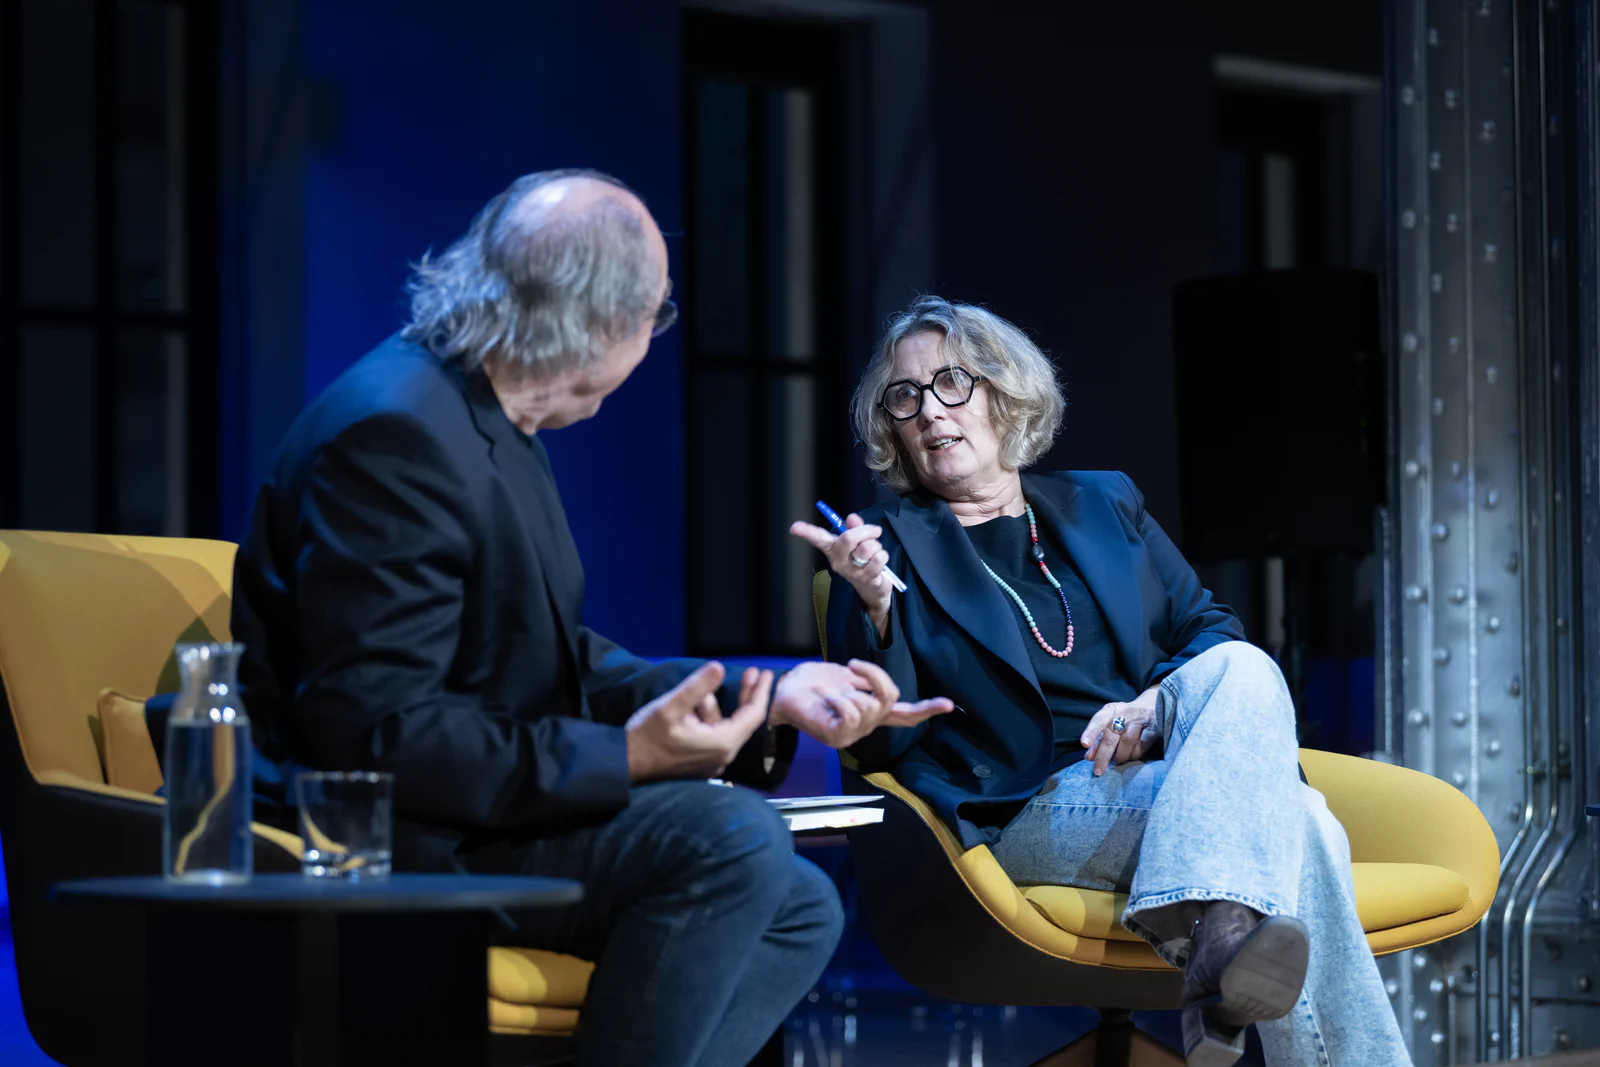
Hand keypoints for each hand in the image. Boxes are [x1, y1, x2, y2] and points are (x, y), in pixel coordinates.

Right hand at [625, 663, 772, 782]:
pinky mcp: (700, 763)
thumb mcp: (670, 707)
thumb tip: (719, 667)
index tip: (767, 674)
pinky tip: (696, 705)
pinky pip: (714, 735)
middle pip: (743, 721)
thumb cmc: (646, 737)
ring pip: (725, 726)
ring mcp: (711, 762)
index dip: (761, 692)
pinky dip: (710, 718)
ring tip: (703, 689)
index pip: (753, 715)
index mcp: (721, 744)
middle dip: (747, 695)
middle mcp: (721, 756)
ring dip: (719, 705)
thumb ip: (696, 687)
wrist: (625, 764)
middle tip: (752, 673)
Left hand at [771, 659, 952, 749]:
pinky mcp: (836, 737)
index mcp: (871, 712)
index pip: (904, 714)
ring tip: (828, 690)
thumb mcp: (846, 676)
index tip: (949, 704)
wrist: (783, 691)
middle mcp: (866, 726)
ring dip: (848, 688)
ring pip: (869, 705)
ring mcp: (852, 734)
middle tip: (852, 667)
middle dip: (872, 676)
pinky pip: (850, 713)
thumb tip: (882, 685)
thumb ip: (868, 682)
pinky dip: (839, 699)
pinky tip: (826, 699)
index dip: (927, 709)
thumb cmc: (812, 683)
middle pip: (888, 699)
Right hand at [789, 514, 893, 636]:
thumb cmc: (862, 560)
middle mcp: (839, 561)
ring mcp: (852, 571)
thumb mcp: (858, 542)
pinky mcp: (867, 578)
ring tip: (875, 552)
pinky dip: (883, 555)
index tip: (794, 527)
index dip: (806, 532)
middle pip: (849, 537)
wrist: (873, 589)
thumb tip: (851, 517)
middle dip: (866, 530)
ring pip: (868, 547)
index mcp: (833, 550)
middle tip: (874, 531)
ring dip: (877, 545)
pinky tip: (880, 562)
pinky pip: (879, 558)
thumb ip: (855, 528)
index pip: (818, 539)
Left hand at [1081, 687, 1160, 775]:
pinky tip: (1129, 758)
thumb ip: (1098, 740)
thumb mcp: (1109, 723)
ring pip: (1127, 742)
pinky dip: (1132, 756)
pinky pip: (1141, 748)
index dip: (1091, 731)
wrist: (1151, 707)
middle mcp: (1125, 713)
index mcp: (1111, 710)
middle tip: (1097, 770)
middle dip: (1103, 755)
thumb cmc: (1124, 718)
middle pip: (1112, 736)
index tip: (1084, 744)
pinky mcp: (1154, 730)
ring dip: (1119, 756)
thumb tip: (1089, 757)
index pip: (1099, 720)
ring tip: (1116, 762)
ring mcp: (1141, 721)